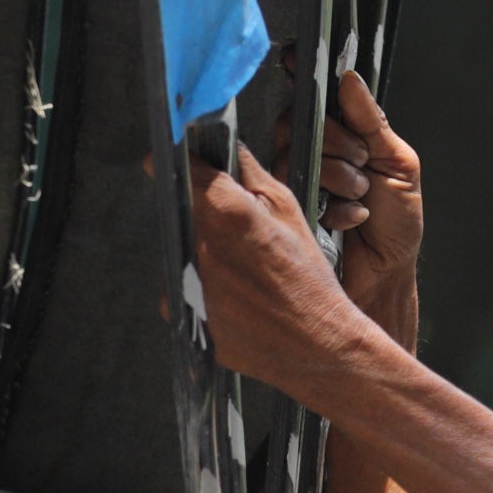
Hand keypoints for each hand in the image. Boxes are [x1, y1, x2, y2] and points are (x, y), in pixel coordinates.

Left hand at [193, 141, 377, 405]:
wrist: (317, 344)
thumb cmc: (308, 277)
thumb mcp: (288, 210)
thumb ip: (250, 173)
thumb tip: (224, 147)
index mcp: (226, 211)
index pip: (175, 166)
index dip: (178, 160)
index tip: (181, 160)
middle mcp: (199, 245)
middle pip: (177, 211)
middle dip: (198, 211)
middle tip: (231, 228)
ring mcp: (187, 284)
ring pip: (179, 251)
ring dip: (199, 251)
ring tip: (241, 270)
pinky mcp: (185, 316)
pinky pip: (180, 289)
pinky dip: (199, 287)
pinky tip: (232, 296)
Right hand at [317, 72, 422, 347]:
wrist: (386, 273)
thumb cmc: (397, 221)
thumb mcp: (398, 166)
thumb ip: (372, 123)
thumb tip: (349, 80)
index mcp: (345, 131)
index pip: (316, 94)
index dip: (304, 74)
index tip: (296, 60)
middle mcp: (316, 150)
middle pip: (298, 122)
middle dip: (336, 142)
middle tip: (362, 162)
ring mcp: (299, 177)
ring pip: (297, 157)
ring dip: (338, 177)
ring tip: (362, 194)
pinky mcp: (290, 207)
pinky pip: (298, 192)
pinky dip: (335, 206)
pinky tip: (353, 216)